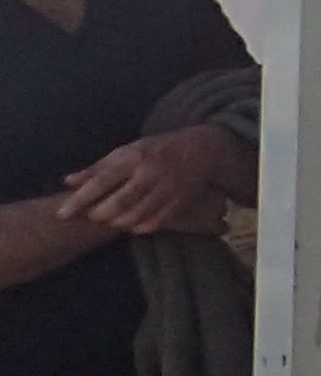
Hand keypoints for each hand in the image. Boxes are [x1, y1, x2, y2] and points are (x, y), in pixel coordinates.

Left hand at [57, 125, 239, 236]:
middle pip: (119, 202)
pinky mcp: (182, 200)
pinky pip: (157, 222)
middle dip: (101, 214)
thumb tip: (68, 181)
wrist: (204, 147)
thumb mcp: (127, 151)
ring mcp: (169, 188)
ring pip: (137, 215)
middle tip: (94, 216)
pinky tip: (133, 224)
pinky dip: (140, 227)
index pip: (101, 181)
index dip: (80, 199)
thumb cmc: (157, 149)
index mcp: (134, 157)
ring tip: (113, 220)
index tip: (62, 214)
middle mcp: (151, 172)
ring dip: (119, 223)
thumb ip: (98, 167)